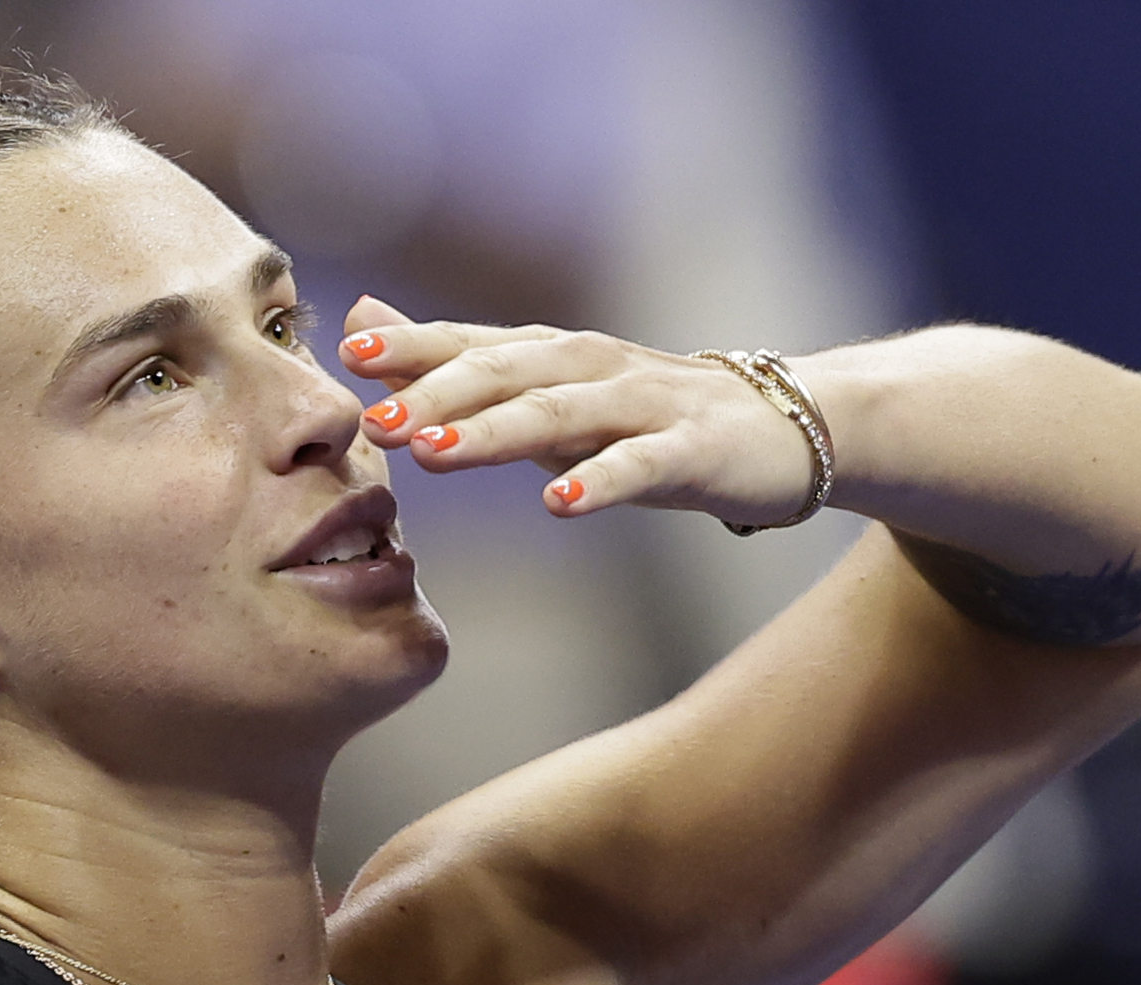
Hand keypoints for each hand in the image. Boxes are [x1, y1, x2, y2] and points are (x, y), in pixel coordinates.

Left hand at [336, 294, 822, 526]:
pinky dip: (601, 482)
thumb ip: (457, 362)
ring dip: (496, 432)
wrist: (792, 427)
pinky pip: (641, 466)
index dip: (413, 348)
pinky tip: (560, 504)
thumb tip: (363, 324)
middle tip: (374, 422)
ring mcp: (646, 406)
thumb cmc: (655, 416)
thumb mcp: (551, 389)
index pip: (473, 343)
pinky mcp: (693, 450)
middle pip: (506, 373)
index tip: (348, 357)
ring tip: (435, 455)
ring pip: (561, 414)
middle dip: (436, 394)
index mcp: (555, 356)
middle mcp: (594, 367)